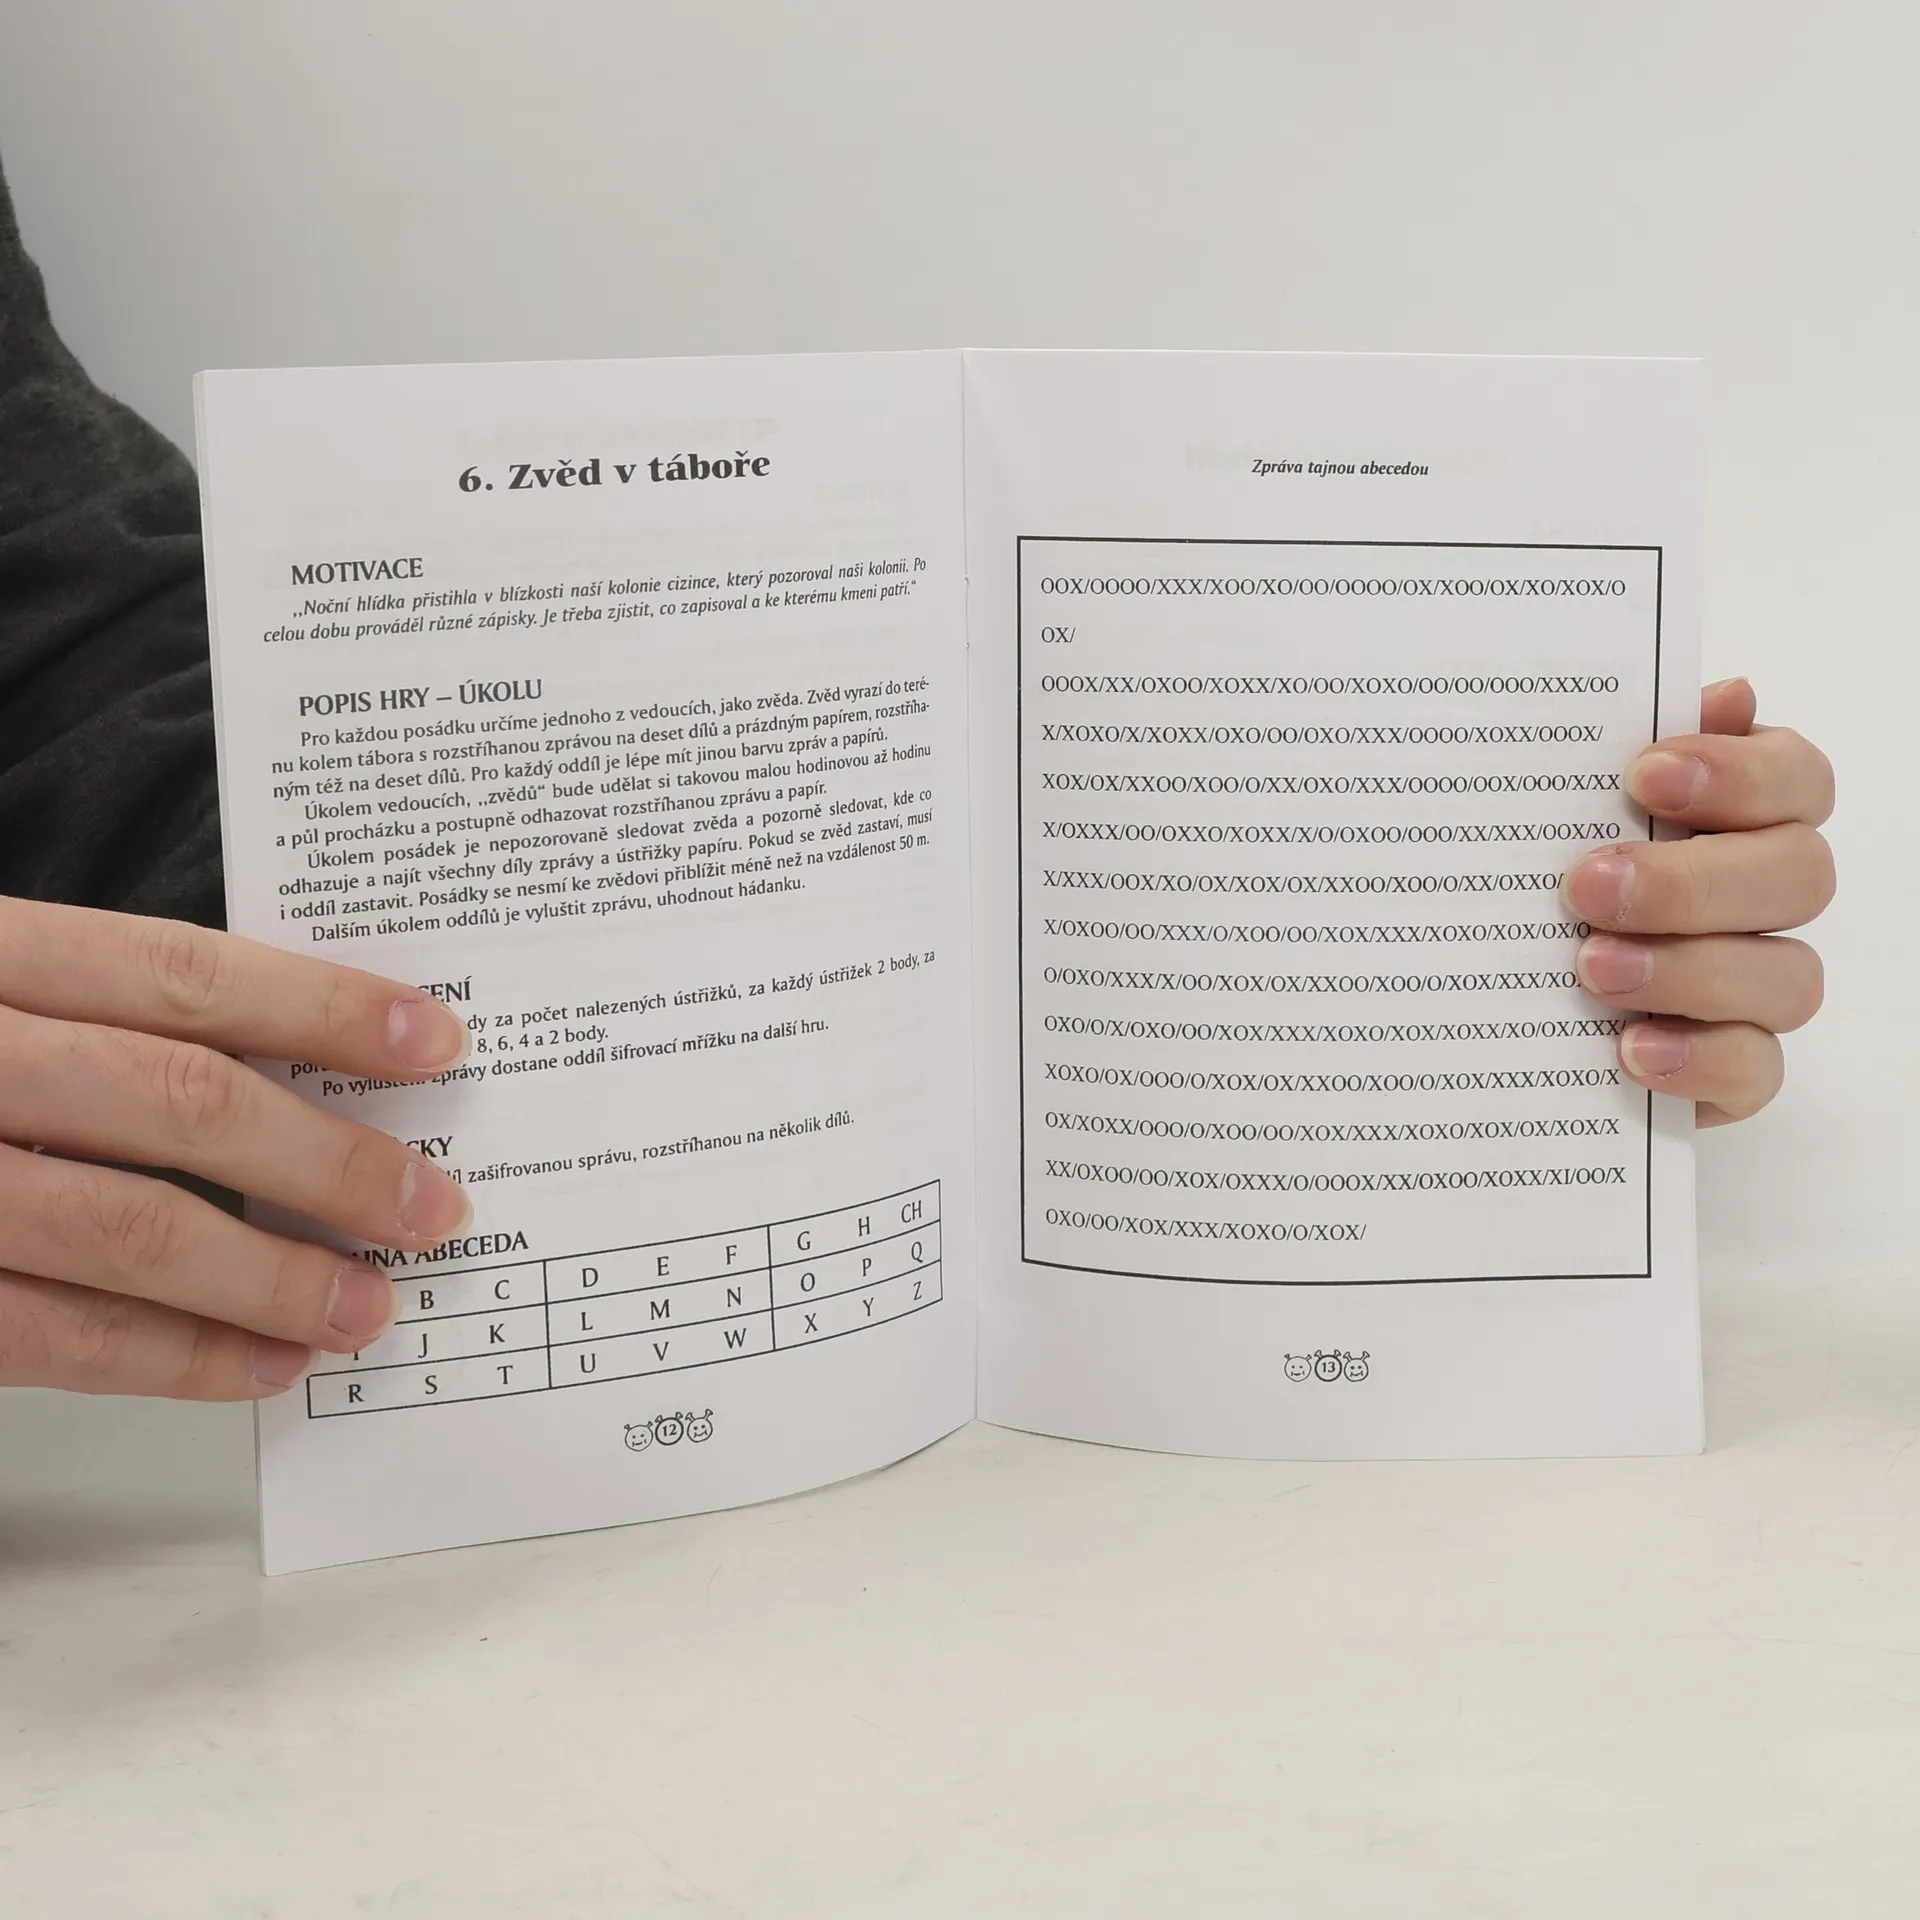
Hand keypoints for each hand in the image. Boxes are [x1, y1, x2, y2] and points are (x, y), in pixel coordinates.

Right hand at [0, 901, 471, 1398]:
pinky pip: (50, 1338)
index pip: (181, 973)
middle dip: (327, 1161)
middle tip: (432, 1205)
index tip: (436, 1042)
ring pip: (125, 1231)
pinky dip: (171, 1360)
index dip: (323, 1009)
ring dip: (271, 1279)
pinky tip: (259, 1366)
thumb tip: (287, 1060)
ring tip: (368, 1305)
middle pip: (177, 1104)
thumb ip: (95, 1007)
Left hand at [1563, 678, 1833, 1125]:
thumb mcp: (1544, 807)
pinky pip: (1755, 1068)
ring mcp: (1754, 985)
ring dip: (1689, 969)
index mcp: (1735, 813)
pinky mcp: (1730, 1066)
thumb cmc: (1531, 875)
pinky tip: (1630, 1048)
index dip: (1740, 775)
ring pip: (1787, 976)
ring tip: (1591, 968)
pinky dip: (1698, 1058)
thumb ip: (1611, 748)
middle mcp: (1761, 894)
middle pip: (1798, 876)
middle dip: (1692, 881)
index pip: (1795, 779)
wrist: (1483, 994)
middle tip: (1587, 885)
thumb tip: (1728, 694)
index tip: (1646, 775)